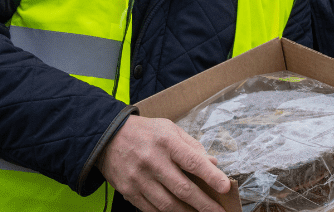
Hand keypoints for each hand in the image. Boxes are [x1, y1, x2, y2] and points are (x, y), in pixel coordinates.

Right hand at [98, 114, 230, 211]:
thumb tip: (213, 163)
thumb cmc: (146, 132)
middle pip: (183, 189)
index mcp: (166, 142)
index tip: (226, 186)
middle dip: (204, 203)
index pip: (193, 162)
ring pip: (168, 204)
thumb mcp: (170, 129)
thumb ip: (192, 146)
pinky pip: (151, 209)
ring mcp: (139, 179)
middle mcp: (152, 161)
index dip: (211, 176)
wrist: (107, 138)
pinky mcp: (128, 191)